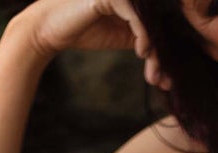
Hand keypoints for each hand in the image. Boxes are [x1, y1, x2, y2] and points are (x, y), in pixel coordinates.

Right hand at [21, 0, 167, 83]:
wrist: (51, 29)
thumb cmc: (83, 31)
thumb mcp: (120, 36)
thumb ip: (141, 38)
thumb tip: (164, 59)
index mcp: (132, 0)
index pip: (156, 23)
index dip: (164, 50)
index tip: (165, 78)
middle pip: (157, 22)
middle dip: (163, 54)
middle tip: (163, 80)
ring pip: (149, 21)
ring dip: (155, 49)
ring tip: (152, 71)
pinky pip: (136, 15)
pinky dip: (143, 35)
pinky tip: (142, 52)